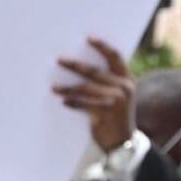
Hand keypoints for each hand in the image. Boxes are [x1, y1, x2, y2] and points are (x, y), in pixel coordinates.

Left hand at [54, 36, 135, 152]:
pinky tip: (63, 101)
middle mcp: (124, 88)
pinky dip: (72, 103)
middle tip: (59, 60)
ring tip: (53, 87)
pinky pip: (83, 105)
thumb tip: (80, 68)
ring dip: (67, 88)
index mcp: (127, 80)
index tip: (88, 38)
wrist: (123, 142)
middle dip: (75, 65)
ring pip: (86, 89)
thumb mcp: (117, 97)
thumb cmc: (115, 116)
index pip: (115, 57)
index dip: (102, 46)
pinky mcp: (105, 114)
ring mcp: (115, 102)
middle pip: (95, 72)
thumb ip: (106, 83)